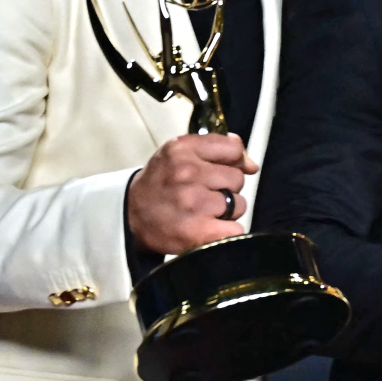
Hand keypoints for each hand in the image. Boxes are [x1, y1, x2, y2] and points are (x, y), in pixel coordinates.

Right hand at [126, 133, 254, 255]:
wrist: (130, 216)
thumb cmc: (161, 183)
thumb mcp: (179, 154)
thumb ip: (216, 149)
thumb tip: (252, 165)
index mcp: (183, 149)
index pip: (233, 148)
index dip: (234, 161)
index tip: (223, 170)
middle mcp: (187, 173)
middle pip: (237, 178)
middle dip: (227, 188)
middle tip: (206, 194)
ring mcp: (193, 203)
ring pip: (239, 205)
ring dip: (227, 212)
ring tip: (204, 212)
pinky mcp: (197, 231)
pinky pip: (235, 230)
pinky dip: (226, 232)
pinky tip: (209, 229)